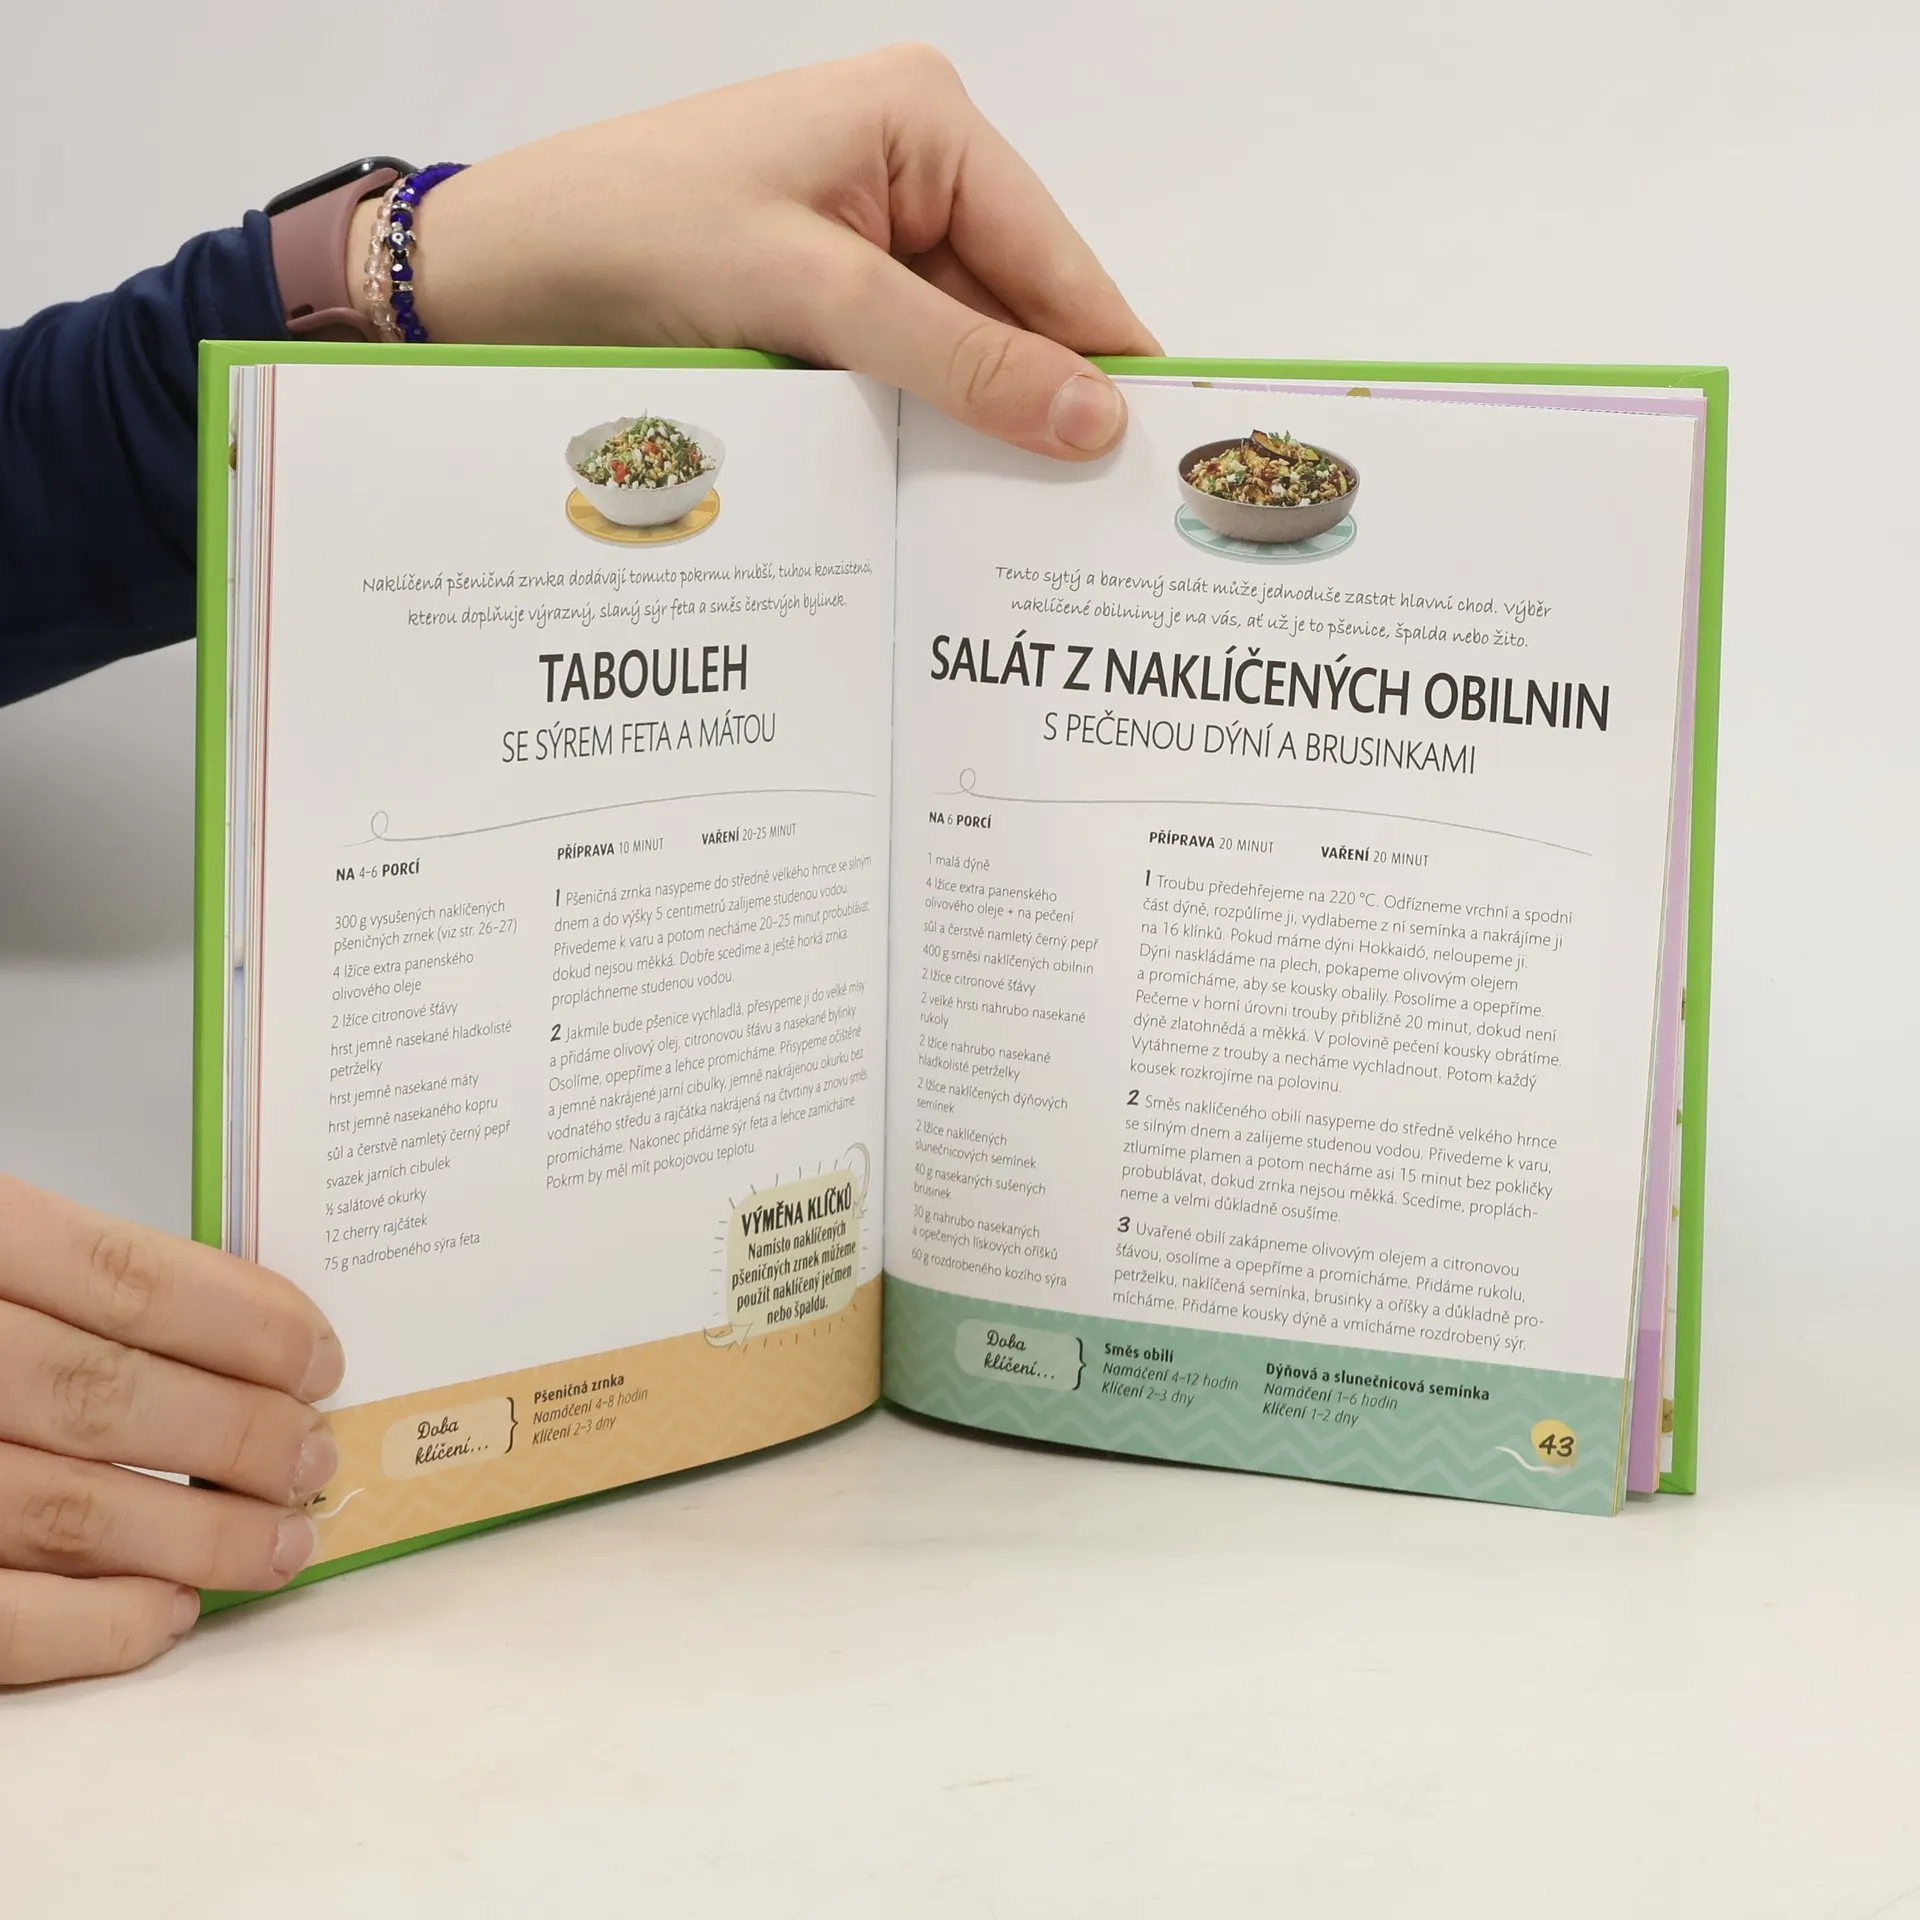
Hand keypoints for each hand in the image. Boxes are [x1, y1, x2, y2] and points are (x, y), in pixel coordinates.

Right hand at [0, 1175, 340, 1683]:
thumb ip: (73, 1282)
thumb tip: (245, 1335)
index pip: (126, 1279)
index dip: (243, 1323)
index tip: (318, 1358)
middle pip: (108, 1397)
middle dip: (238, 1434)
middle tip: (312, 1456)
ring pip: (65, 1509)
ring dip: (198, 1534)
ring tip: (279, 1540)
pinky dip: (95, 1625)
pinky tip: (168, 1612)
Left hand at [350, 45, 1160, 458]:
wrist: (493, 274)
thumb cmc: (633, 233)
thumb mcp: (812, 293)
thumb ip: (957, 358)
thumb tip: (1091, 417)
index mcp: (925, 125)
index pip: (1059, 262)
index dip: (1110, 363)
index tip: (1164, 461)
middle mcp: (909, 175)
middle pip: (1017, 317)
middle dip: (1042, 412)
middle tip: (1096, 530)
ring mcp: (864, 245)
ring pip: (961, 360)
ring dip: (977, 438)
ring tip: (1026, 537)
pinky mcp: (823, 307)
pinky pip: (902, 380)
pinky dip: (918, 438)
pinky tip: (943, 508)